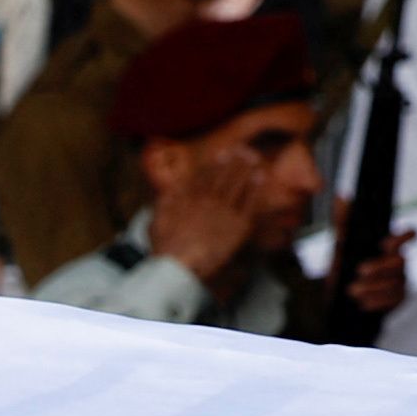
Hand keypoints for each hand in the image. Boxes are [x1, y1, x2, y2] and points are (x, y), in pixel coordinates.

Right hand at [145, 149, 261, 285]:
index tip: (223, 153)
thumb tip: (170, 187)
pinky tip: (261, 177)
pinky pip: (250, 203)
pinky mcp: (238, 226)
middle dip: (234, 162)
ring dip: (246, 169)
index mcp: (190, 199)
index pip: (205, 176)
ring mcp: (224, 212)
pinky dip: (255, 189)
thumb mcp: (155, 222)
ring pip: (238, 185)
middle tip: (243, 149)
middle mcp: (209, 201)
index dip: (215, 164)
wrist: (179, 266)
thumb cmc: (165, 249)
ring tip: (254, 157)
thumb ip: (164, 202)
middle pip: (224, 176)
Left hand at [341, 230, 411, 313]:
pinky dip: (377, 301)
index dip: (405, 236)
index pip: (404, 237)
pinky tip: (362, 303)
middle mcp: (399, 262)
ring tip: (352, 290)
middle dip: (380, 267)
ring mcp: (401, 280)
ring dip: (374, 286)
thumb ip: (343, 222)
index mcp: (388, 246)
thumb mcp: (341, 244)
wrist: (338, 295)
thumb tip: (342, 200)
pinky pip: (395, 299)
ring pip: (396, 282)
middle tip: (360, 271)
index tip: (389, 242)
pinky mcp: (398, 298)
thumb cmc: (345, 264)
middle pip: (400, 261)